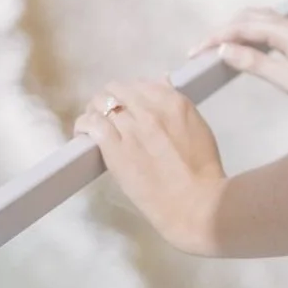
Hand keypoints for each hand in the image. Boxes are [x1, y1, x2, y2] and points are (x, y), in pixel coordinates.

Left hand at [74, 79, 225, 255]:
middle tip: (109, 113)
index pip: (142, 83)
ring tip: (94, 122)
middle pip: (118, 90)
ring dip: (95, 110)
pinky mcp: (115, 150)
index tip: (128, 103)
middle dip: (111, 98)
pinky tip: (84, 132)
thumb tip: (162, 85)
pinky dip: (85, 124)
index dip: (131, 92)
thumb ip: (178, 107)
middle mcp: (150, 110)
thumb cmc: (203, 169)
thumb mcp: (198, 128)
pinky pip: (91, 125)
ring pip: (100, 104)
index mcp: (174, 103)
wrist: (194, 203)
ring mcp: (131, 129)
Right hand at [188, 7, 287, 110]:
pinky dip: (246, 37)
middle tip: (199, 52)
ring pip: (255, 22)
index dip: (215, 38)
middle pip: (246, 19)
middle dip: (220, 32)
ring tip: (214, 50)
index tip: (195, 52)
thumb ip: (256, 65)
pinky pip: (264, 31)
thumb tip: (226, 50)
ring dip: (232, 32)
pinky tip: (240, 50)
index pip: (242, 27)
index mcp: (287, 30)